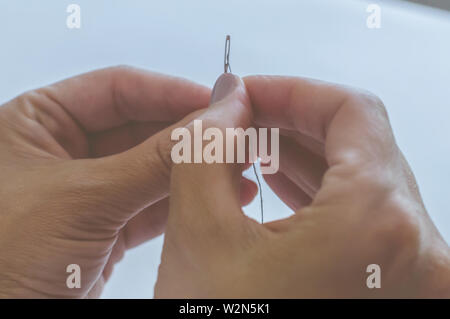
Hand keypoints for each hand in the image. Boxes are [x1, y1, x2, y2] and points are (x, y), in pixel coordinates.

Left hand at [0, 66, 214, 297]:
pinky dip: (184, 201)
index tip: (215, 101)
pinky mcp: (106, 227)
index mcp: (39, 121)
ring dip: (192, 169)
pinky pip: (151, 205)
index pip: (117, 90)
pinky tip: (218, 195)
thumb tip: (209, 126)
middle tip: (236, 135)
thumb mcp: (82, 197)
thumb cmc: (3, 258)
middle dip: (188, 134)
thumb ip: (152, 161)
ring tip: (237, 167)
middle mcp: (63, 150)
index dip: (169, 92)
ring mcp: (88, 190)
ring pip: (151, 168)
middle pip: (140, 127)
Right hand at [154, 74, 449, 297]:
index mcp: (379, 225)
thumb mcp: (199, 233)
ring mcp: (417, 275)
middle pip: (360, 144)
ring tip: (254, 152)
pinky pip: (367, 219)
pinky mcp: (398, 289)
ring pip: (364, 181)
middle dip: (294, 124)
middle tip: (246, 119)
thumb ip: (205, 148)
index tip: (254, 94)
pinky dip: (323, 195)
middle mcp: (419, 251)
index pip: (350, 111)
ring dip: (306, 159)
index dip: (293, 91)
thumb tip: (227, 102)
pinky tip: (280, 188)